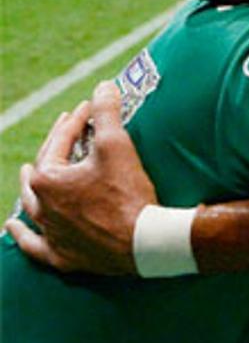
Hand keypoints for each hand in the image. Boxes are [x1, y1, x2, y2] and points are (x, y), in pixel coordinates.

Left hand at [6, 82, 151, 275]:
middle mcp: (41, 206)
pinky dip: (22, 235)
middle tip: (65, 131)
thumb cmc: (128, 193)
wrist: (142, 242)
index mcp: (47, 179)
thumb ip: (106, 113)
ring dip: (29, 188)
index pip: (59, 142)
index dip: (75, 121)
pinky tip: (13, 227)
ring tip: (28, 172)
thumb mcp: (117, 146)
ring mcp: (50, 233)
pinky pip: (33, 245)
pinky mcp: (61, 255)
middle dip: (54, 147)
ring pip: (32, 207)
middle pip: (41, 171)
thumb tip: (102, 86)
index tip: (88, 108)